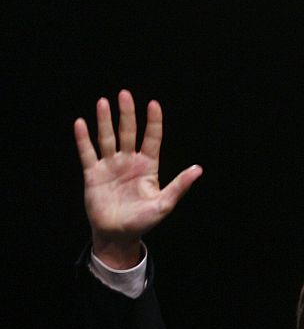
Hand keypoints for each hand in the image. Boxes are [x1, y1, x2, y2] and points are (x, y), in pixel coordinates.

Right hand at [74, 90, 202, 267]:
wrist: (118, 234)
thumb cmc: (143, 221)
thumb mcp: (164, 204)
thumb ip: (179, 186)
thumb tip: (198, 169)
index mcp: (148, 168)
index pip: (151, 140)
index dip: (153, 122)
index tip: (153, 104)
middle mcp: (129, 162)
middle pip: (128, 133)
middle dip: (127, 114)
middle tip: (125, 94)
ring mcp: (110, 166)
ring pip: (107, 138)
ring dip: (105, 121)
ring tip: (104, 102)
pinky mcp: (93, 173)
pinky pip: (88, 153)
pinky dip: (83, 139)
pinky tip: (81, 123)